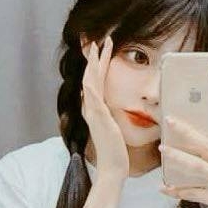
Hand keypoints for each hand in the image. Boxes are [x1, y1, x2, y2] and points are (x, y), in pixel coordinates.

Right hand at [81, 34, 129, 180]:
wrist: (112, 167)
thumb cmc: (116, 151)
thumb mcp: (113, 128)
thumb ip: (108, 116)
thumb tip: (108, 107)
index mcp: (95, 109)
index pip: (95, 81)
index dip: (96, 65)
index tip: (99, 49)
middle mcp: (91, 108)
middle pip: (91, 77)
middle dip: (93, 57)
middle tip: (96, 39)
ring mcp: (94, 113)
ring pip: (91, 81)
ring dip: (93, 63)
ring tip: (96, 46)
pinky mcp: (99, 118)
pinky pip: (93, 97)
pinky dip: (92, 83)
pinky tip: (92, 71)